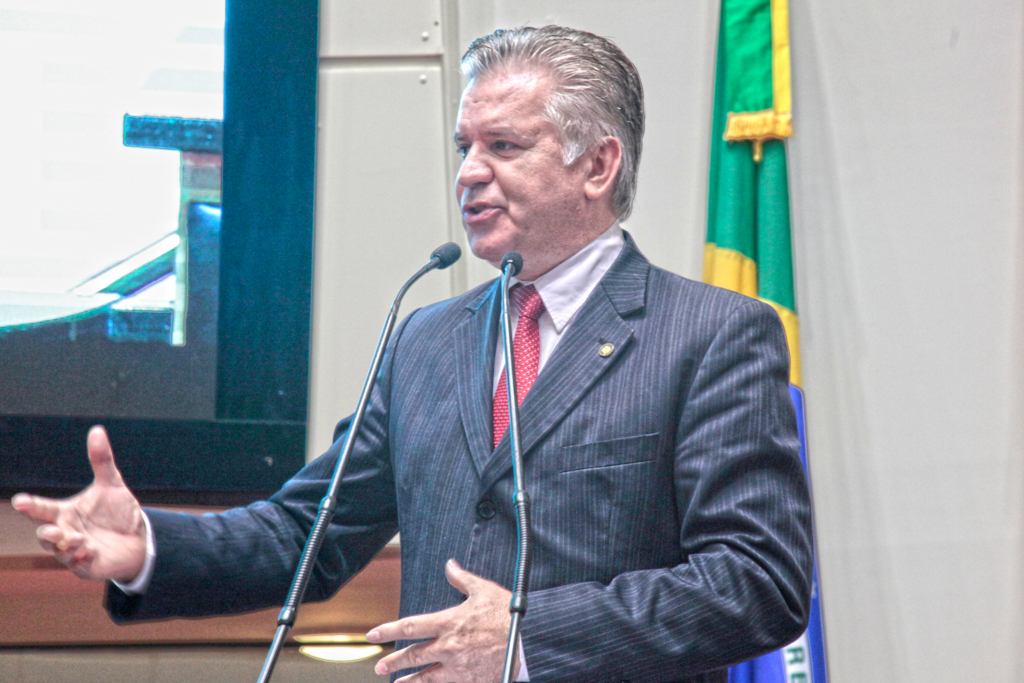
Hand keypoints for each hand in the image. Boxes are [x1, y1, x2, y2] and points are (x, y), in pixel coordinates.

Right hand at [11, 425, 145, 581]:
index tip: (20, 500)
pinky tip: (90, 551)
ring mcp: (74, 551)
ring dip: (68, 546)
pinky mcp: (87, 566)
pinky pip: (79, 566)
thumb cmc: (118, 511)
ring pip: (60, 552)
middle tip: (55, 529)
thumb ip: (102, 460)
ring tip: (80, 538)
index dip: (31, 505)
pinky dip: (82, 559)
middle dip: (48, 533)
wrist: (140, 537)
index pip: (43, 508)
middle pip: (46, 535)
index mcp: (66, 513)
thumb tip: (96, 430)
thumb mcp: (112, 484)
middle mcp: (66, 532)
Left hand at [367, 559, 518, 681]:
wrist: (529, 640)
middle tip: (380, 666)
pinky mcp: (470, 681)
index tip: (373, 634)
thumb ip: (462, 579)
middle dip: (394, 662)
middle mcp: (448, 647)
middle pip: (413, 656)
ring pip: (426, 678)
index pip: (411, 626)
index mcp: (449, 622)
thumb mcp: (483, 590)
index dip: (389, 630)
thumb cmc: (506, 614)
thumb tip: (450, 565)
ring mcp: (458, 668)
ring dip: (409, 682)